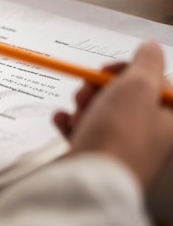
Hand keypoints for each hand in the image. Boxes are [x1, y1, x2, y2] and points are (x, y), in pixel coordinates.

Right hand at [54, 41, 172, 189]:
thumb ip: (146, 62)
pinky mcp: (96, 155)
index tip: (107, 71)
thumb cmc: (118, 135)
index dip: (128, 71)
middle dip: (98, 88)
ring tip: (76, 110)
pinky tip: (63, 120)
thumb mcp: (138, 87)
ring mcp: (121, 145)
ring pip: (100, 111)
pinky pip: (81, 130)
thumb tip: (150, 48)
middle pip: (123, 96)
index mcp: (167, 118)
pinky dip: (69, 122)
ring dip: (82, 104)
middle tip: (87, 92)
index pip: (154, 83)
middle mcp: (147, 133)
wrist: (89, 178)